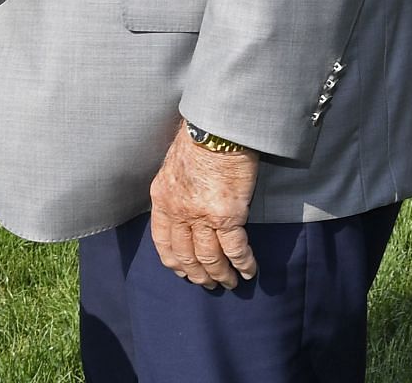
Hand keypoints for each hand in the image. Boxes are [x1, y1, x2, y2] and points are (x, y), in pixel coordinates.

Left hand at [148, 122, 259, 289]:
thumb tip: (186, 205)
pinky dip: (243, 264)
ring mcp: (202, 216)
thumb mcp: (174, 167)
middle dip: (198, 274)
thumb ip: (177, 190)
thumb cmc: (199, 140)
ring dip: (221, 275)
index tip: (183, 272)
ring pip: (210, 258)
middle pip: (186, 255)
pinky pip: (235, 249)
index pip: (163, 241)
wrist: (218, 128)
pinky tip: (249, 271)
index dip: (174, 261)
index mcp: (162, 199)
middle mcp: (179, 212)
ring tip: (230, 283)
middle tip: (210, 284)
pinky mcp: (227, 216)